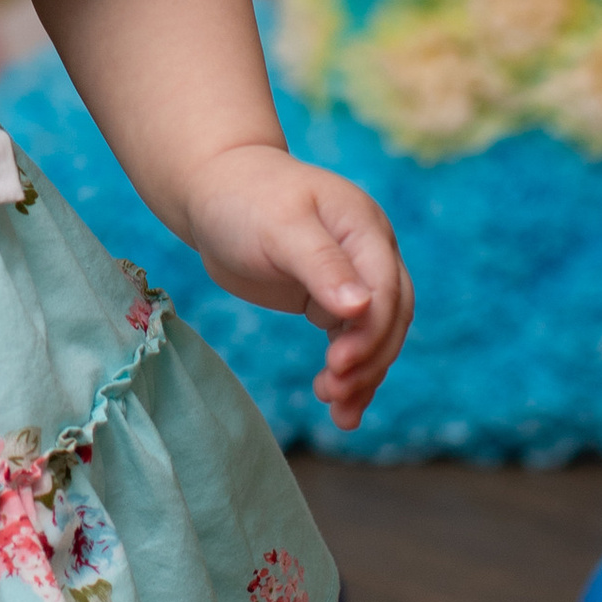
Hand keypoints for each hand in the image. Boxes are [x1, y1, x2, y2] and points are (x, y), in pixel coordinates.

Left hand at [178, 142, 412, 434]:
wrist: (211, 188)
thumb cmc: (244, 198)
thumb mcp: (281, 227)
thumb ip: (322, 265)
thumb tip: (361, 308)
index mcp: (364, 227)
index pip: (387, 289)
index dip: (370, 332)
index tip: (339, 364)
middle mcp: (368, 251)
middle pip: (390, 317)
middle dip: (369, 360)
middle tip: (334, 393)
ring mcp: (351, 276)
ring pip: (374, 335)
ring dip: (363, 375)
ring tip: (338, 413)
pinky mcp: (328, 298)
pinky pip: (350, 339)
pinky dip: (348, 371)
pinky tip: (337, 403)